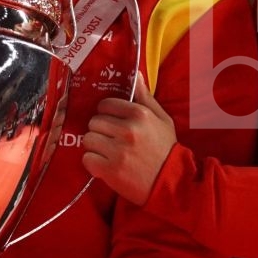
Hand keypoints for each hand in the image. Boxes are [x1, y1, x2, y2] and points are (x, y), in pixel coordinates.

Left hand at [81, 81, 177, 204]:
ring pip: (88, 139)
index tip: (112, 123)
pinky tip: (105, 165)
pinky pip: (87, 158)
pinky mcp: (109, 170)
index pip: (105, 105)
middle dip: (100, 130)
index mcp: (140, 115)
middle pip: (94, 122)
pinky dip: (93, 163)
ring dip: (95, 146)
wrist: (171, 183)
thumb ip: (146, 97)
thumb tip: (136, 74)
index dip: (106, 114)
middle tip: (111, 140)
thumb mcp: (162, 119)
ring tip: (108, 152)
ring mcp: (117, 151)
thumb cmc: (166, 149)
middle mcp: (127, 130)